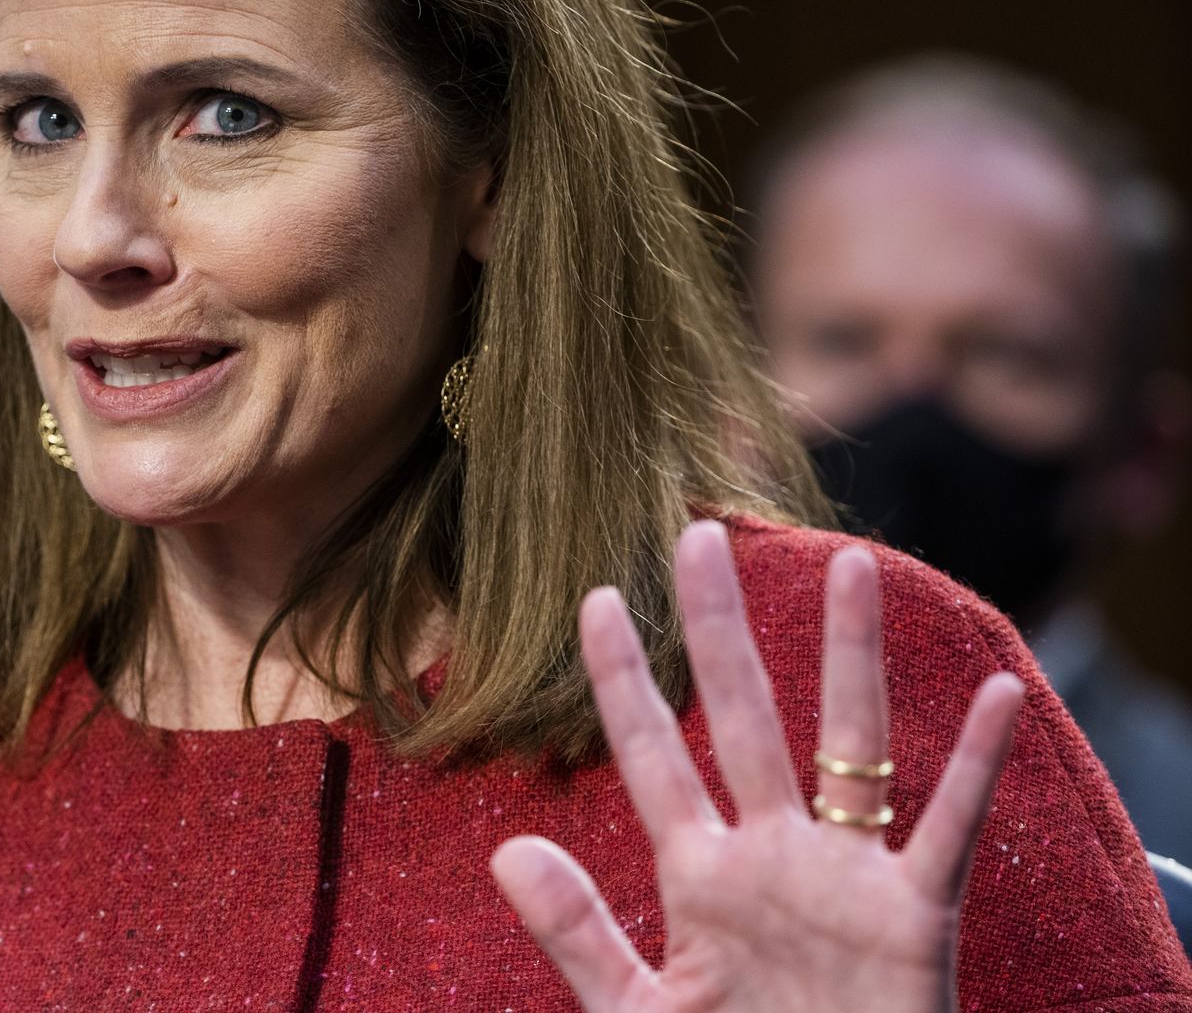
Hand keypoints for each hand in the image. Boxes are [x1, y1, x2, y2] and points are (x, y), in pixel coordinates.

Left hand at [491, 521, 1023, 1012]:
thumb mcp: (640, 1012)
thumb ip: (578, 935)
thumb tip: (507, 852)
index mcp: (699, 877)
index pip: (651, 757)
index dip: (624, 680)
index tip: (597, 599)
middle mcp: (769, 856)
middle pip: (741, 718)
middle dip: (720, 630)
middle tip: (699, 535)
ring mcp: (842, 879)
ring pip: (848, 745)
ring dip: (851, 659)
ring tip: (853, 566)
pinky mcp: (911, 919)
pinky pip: (946, 830)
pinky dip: (973, 767)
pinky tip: (994, 696)